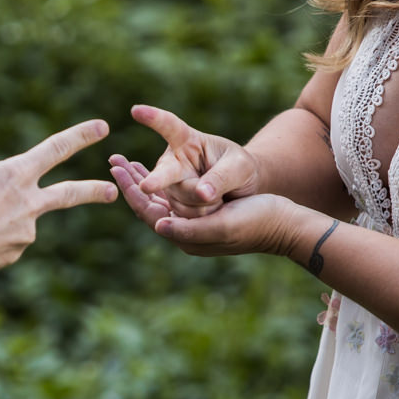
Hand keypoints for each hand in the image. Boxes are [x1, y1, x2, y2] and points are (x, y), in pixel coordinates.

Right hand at [0, 120, 117, 274]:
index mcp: (14, 175)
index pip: (55, 149)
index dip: (80, 136)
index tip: (102, 127)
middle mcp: (28, 203)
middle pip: (69, 194)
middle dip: (93, 191)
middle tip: (111, 190)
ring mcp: (26, 231)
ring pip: (17, 221)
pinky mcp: (16, 253)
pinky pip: (5, 242)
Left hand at [113, 155, 298, 256]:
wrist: (284, 224)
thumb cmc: (257, 221)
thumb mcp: (223, 225)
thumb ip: (190, 229)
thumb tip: (158, 225)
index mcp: (185, 238)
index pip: (148, 213)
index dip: (130, 190)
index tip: (116, 168)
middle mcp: (184, 234)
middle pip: (149, 207)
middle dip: (130, 183)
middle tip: (114, 160)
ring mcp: (193, 225)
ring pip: (160, 200)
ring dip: (143, 180)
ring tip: (126, 161)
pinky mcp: (204, 215)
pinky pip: (174, 197)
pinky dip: (162, 182)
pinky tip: (154, 169)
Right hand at [122, 104, 260, 217]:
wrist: (240, 191)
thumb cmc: (240, 169)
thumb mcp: (240, 167)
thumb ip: (221, 177)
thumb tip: (201, 194)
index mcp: (187, 141)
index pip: (170, 127)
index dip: (154, 119)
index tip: (137, 110)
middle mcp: (172, 162)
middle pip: (167, 175)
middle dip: (155, 180)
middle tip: (146, 187)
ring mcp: (169, 186)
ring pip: (180, 201)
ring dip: (204, 205)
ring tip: (221, 198)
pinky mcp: (172, 206)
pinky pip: (181, 217)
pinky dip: (199, 218)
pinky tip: (210, 209)